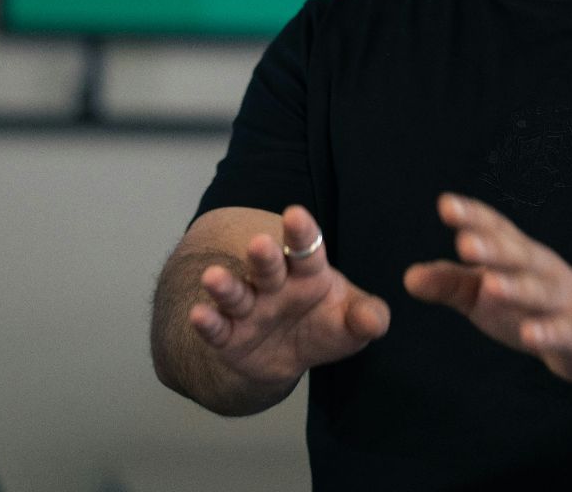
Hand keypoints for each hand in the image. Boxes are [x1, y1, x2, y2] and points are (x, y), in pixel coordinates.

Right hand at [188, 205, 390, 386]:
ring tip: (212, 277)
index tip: (296, 215)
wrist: (287, 357)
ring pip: (235, 293)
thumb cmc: (324, 326)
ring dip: (224, 285)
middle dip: (263, 255)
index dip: (301, 232)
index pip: (305, 249)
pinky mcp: (228, 336)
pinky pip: (217, 328)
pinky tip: (198, 315)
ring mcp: (248, 308)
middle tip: (260, 243)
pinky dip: (207, 323)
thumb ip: (366, 318)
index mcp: (307, 272)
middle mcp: (273, 284)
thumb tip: (374, 321)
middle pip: (268, 266)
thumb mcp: (351, 323)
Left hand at [404, 193, 571, 382]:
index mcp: (516, 253)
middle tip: (465, 244)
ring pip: (539, 291)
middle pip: (516, 255)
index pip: (494, 229)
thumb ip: (450, 283)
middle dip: (492, 248)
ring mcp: (561, 299)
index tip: (446, 205)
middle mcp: (540, 269)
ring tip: (491, 285)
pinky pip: (562, 332)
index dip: (473, 216)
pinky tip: (530, 335)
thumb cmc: (526, 303)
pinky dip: (547, 333)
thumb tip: (409, 278)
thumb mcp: (483, 293)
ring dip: (516, 287)